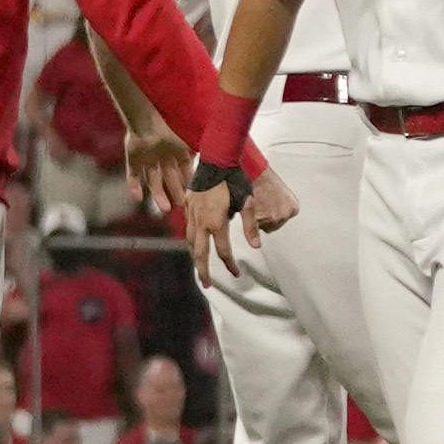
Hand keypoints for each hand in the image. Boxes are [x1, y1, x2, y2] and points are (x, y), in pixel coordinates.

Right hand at [182, 151, 264, 275]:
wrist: (216, 158)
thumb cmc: (234, 179)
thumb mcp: (248, 201)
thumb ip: (251, 225)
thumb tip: (256, 246)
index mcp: (216, 222)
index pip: (223, 251)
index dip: (230, 264)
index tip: (236, 273)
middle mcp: (200, 221)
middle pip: (199, 253)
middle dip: (203, 270)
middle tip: (206, 284)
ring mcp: (191, 213)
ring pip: (190, 241)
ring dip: (195, 256)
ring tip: (200, 266)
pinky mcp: (187, 204)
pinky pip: (187, 228)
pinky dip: (191, 240)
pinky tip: (195, 242)